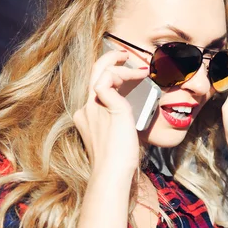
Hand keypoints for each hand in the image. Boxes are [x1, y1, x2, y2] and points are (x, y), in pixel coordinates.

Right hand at [73, 49, 146, 172]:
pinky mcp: (108, 107)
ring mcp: (94, 108)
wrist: (112, 173)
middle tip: (123, 55)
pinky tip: (138, 77)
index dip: (110, 77)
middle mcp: (87, 109)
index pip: (95, 88)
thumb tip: (136, 114)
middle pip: (93, 74)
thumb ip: (121, 122)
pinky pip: (109, 80)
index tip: (127, 75)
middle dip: (108, 60)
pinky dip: (123, 74)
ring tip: (141, 70)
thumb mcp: (118, 137)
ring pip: (101, 73)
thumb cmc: (119, 162)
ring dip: (123, 68)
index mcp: (87, 117)